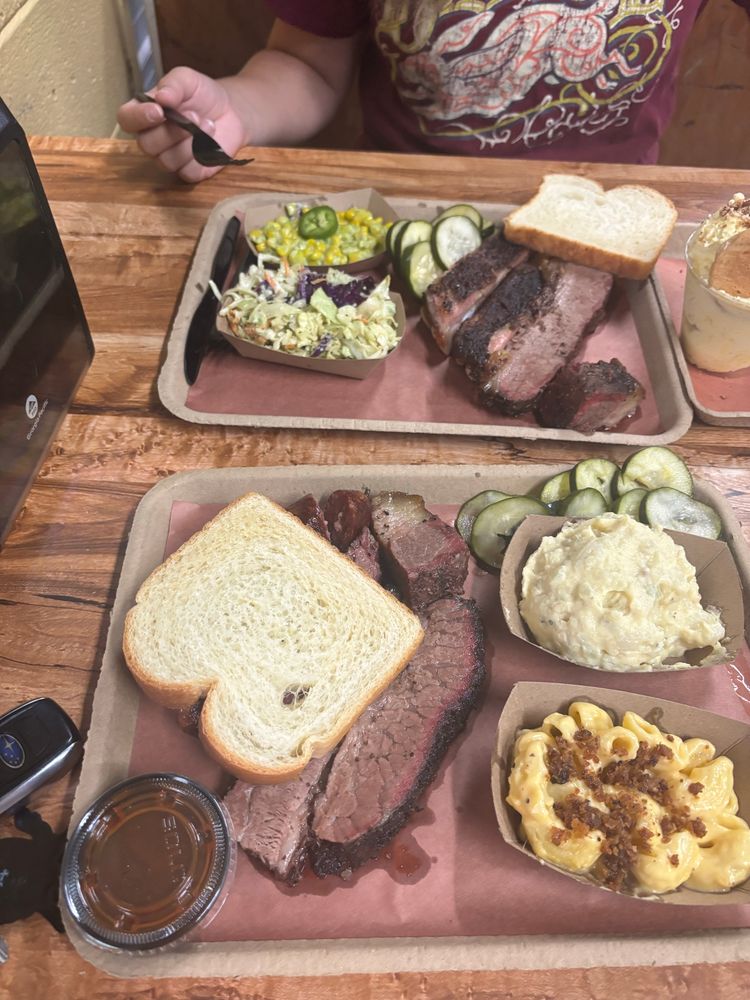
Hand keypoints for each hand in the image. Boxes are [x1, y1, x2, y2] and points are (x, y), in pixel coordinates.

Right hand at [117, 67, 247, 182]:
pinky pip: (188, 172)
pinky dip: (202, 156)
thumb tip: (161, 97)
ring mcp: (170, 158)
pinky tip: (211, 142)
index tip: (159, 111)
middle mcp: (152, 139)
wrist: (230, 110)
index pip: (126, 120)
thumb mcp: (187, 79)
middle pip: (147, 145)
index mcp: (143, 113)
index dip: (138, 118)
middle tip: (194, 114)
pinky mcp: (189, 172)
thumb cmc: (201, 94)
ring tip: (208, 124)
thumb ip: (173, 85)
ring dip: (190, 142)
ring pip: (167, 161)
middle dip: (172, 131)